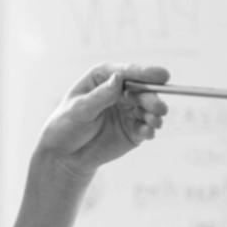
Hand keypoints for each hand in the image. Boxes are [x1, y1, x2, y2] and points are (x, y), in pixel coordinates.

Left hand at [33, 63, 169, 178]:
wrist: (65, 154)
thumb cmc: (66, 125)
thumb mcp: (79, 109)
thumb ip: (100, 96)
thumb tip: (118, 78)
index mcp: (104, 78)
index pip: (127, 72)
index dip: (145, 73)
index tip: (162, 75)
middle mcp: (119, 91)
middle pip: (141, 90)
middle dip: (152, 98)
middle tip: (159, 107)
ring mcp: (128, 110)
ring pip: (147, 108)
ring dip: (154, 114)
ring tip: (155, 121)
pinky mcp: (133, 130)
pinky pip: (146, 127)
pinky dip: (150, 128)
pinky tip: (149, 132)